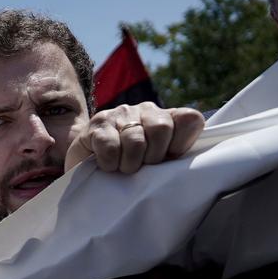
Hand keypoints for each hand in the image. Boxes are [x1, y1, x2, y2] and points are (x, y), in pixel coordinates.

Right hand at [64, 102, 204, 174]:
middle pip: (162, 129)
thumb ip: (173, 155)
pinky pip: (111, 147)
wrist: (87, 169)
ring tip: (123, 168)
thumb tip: (179, 161)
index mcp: (167, 117)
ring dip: (129, 163)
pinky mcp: (98, 123)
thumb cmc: (128, 167)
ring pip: (136, 140)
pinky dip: (110, 163)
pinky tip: (107, 165)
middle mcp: (147, 109)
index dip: (182, 143)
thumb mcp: (157, 162)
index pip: (190, 119)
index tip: (169, 158)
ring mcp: (121, 113)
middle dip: (153, 156)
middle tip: (141, 166)